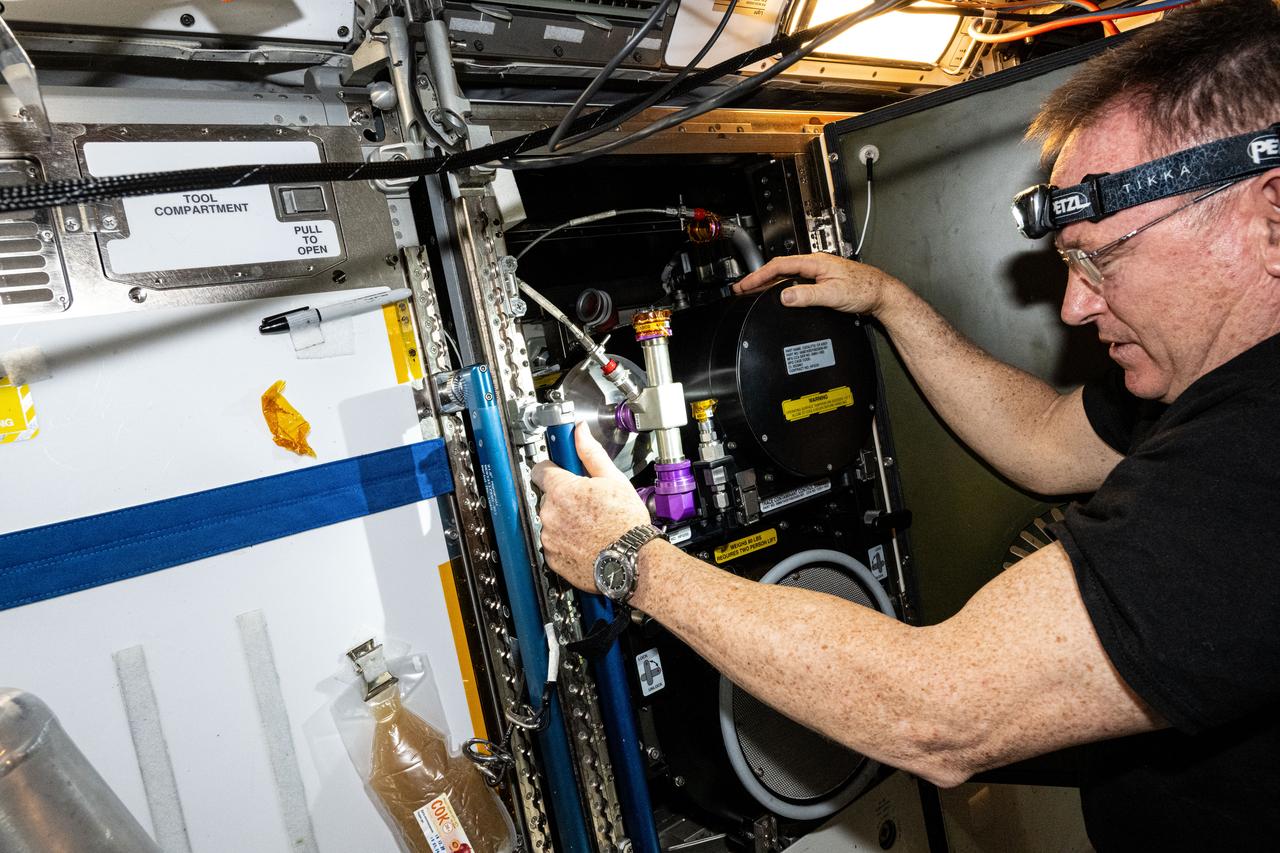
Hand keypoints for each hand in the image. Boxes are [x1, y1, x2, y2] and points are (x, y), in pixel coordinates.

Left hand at [530, 423, 650, 592]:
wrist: (632, 561)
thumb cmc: (626, 523)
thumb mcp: (613, 479)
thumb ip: (590, 452)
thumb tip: (580, 432)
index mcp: (562, 490)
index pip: (540, 469)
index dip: (553, 468)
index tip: (562, 471)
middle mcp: (550, 514)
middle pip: (548, 497)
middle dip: (564, 497)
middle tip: (587, 502)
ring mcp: (550, 538)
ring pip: (551, 521)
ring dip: (564, 520)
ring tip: (590, 525)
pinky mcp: (553, 558)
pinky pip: (554, 544)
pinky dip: (565, 542)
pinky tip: (586, 540)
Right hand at [733, 252, 900, 316]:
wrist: (881, 294)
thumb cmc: (864, 289)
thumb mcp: (833, 294)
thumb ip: (808, 295)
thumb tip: (785, 296)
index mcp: (815, 262)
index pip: (780, 266)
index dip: (759, 276)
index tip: (745, 285)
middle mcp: (815, 264)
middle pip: (780, 269)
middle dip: (759, 279)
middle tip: (742, 289)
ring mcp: (818, 272)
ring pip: (787, 275)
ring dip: (769, 283)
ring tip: (753, 291)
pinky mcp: (821, 281)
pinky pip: (796, 282)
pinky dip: (782, 287)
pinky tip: (778, 295)